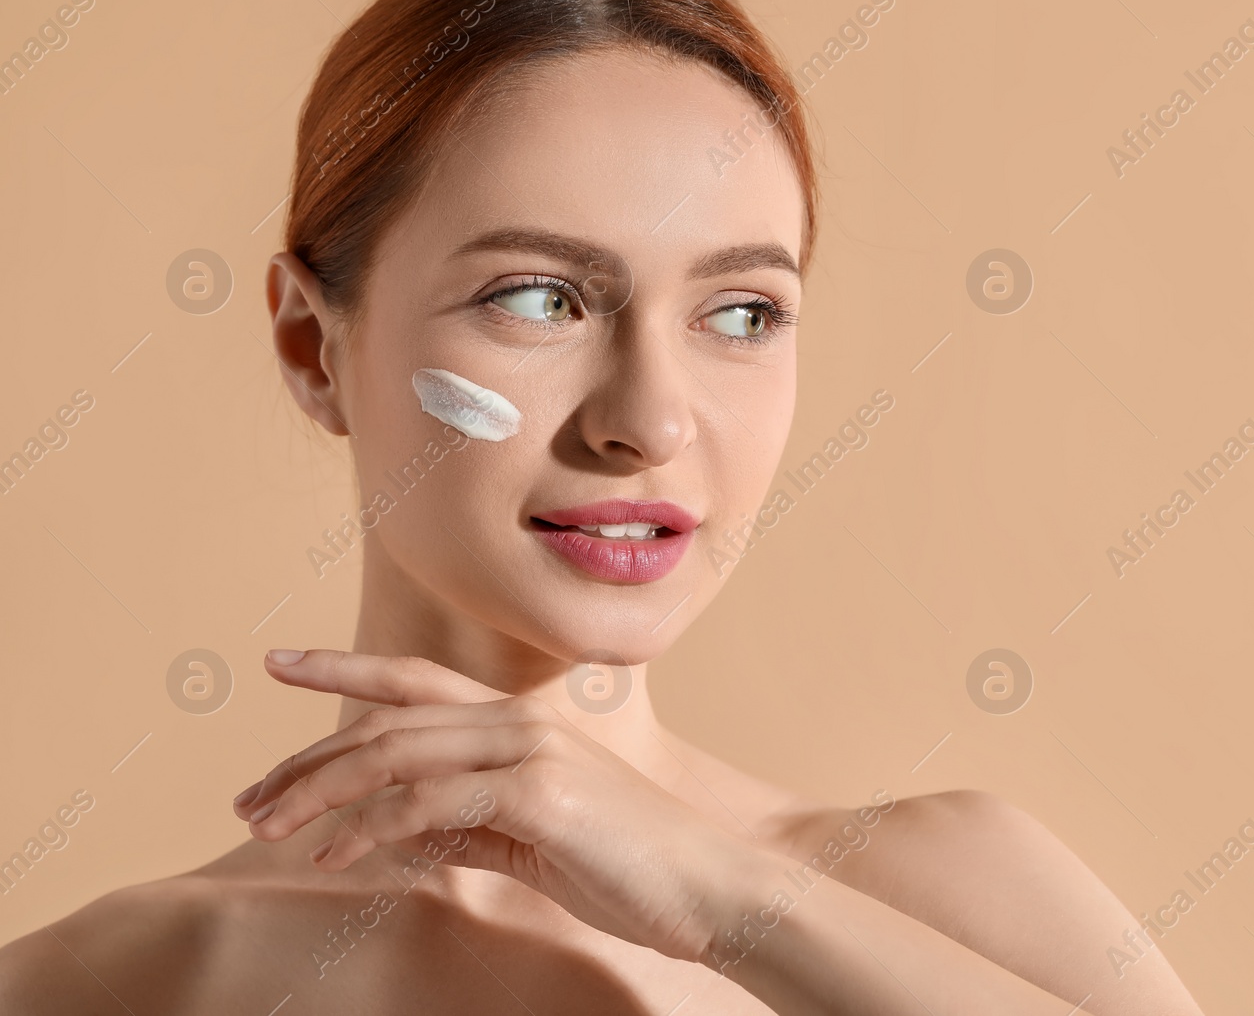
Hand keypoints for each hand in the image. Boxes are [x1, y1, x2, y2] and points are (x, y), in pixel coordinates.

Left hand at [233, 649, 772, 962]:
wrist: (707, 888)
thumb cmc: (625, 867)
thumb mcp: (529, 841)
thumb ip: (464, 826)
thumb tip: (394, 832)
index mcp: (518, 723)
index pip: (414, 681)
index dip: (343, 667)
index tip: (278, 663)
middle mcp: (518, 721)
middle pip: (387, 719)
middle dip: (306, 759)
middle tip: (247, 800)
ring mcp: (529, 750)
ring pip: (395, 754)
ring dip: (319, 793)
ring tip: (267, 829)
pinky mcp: (537, 791)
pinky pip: (427, 802)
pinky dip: (370, 828)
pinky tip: (333, 855)